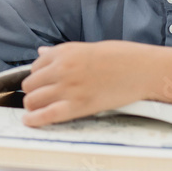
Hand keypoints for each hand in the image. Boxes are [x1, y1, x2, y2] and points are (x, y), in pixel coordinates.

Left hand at [20, 41, 150, 126]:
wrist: (142, 69)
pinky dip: (35, 120)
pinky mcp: (79, 106)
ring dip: (33, 106)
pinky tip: (29, 122)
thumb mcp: (87, 48)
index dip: (38, 77)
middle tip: (41, 97)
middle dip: (33, 91)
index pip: (35, 66)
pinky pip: (47, 115)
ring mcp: (69, 88)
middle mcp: (61, 69)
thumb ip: (61, 53)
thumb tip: (41, 53)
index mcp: (64, 52)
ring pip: (33, 100)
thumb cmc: (120, 57)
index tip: (42, 83)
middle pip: (30, 84)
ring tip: (37, 109)